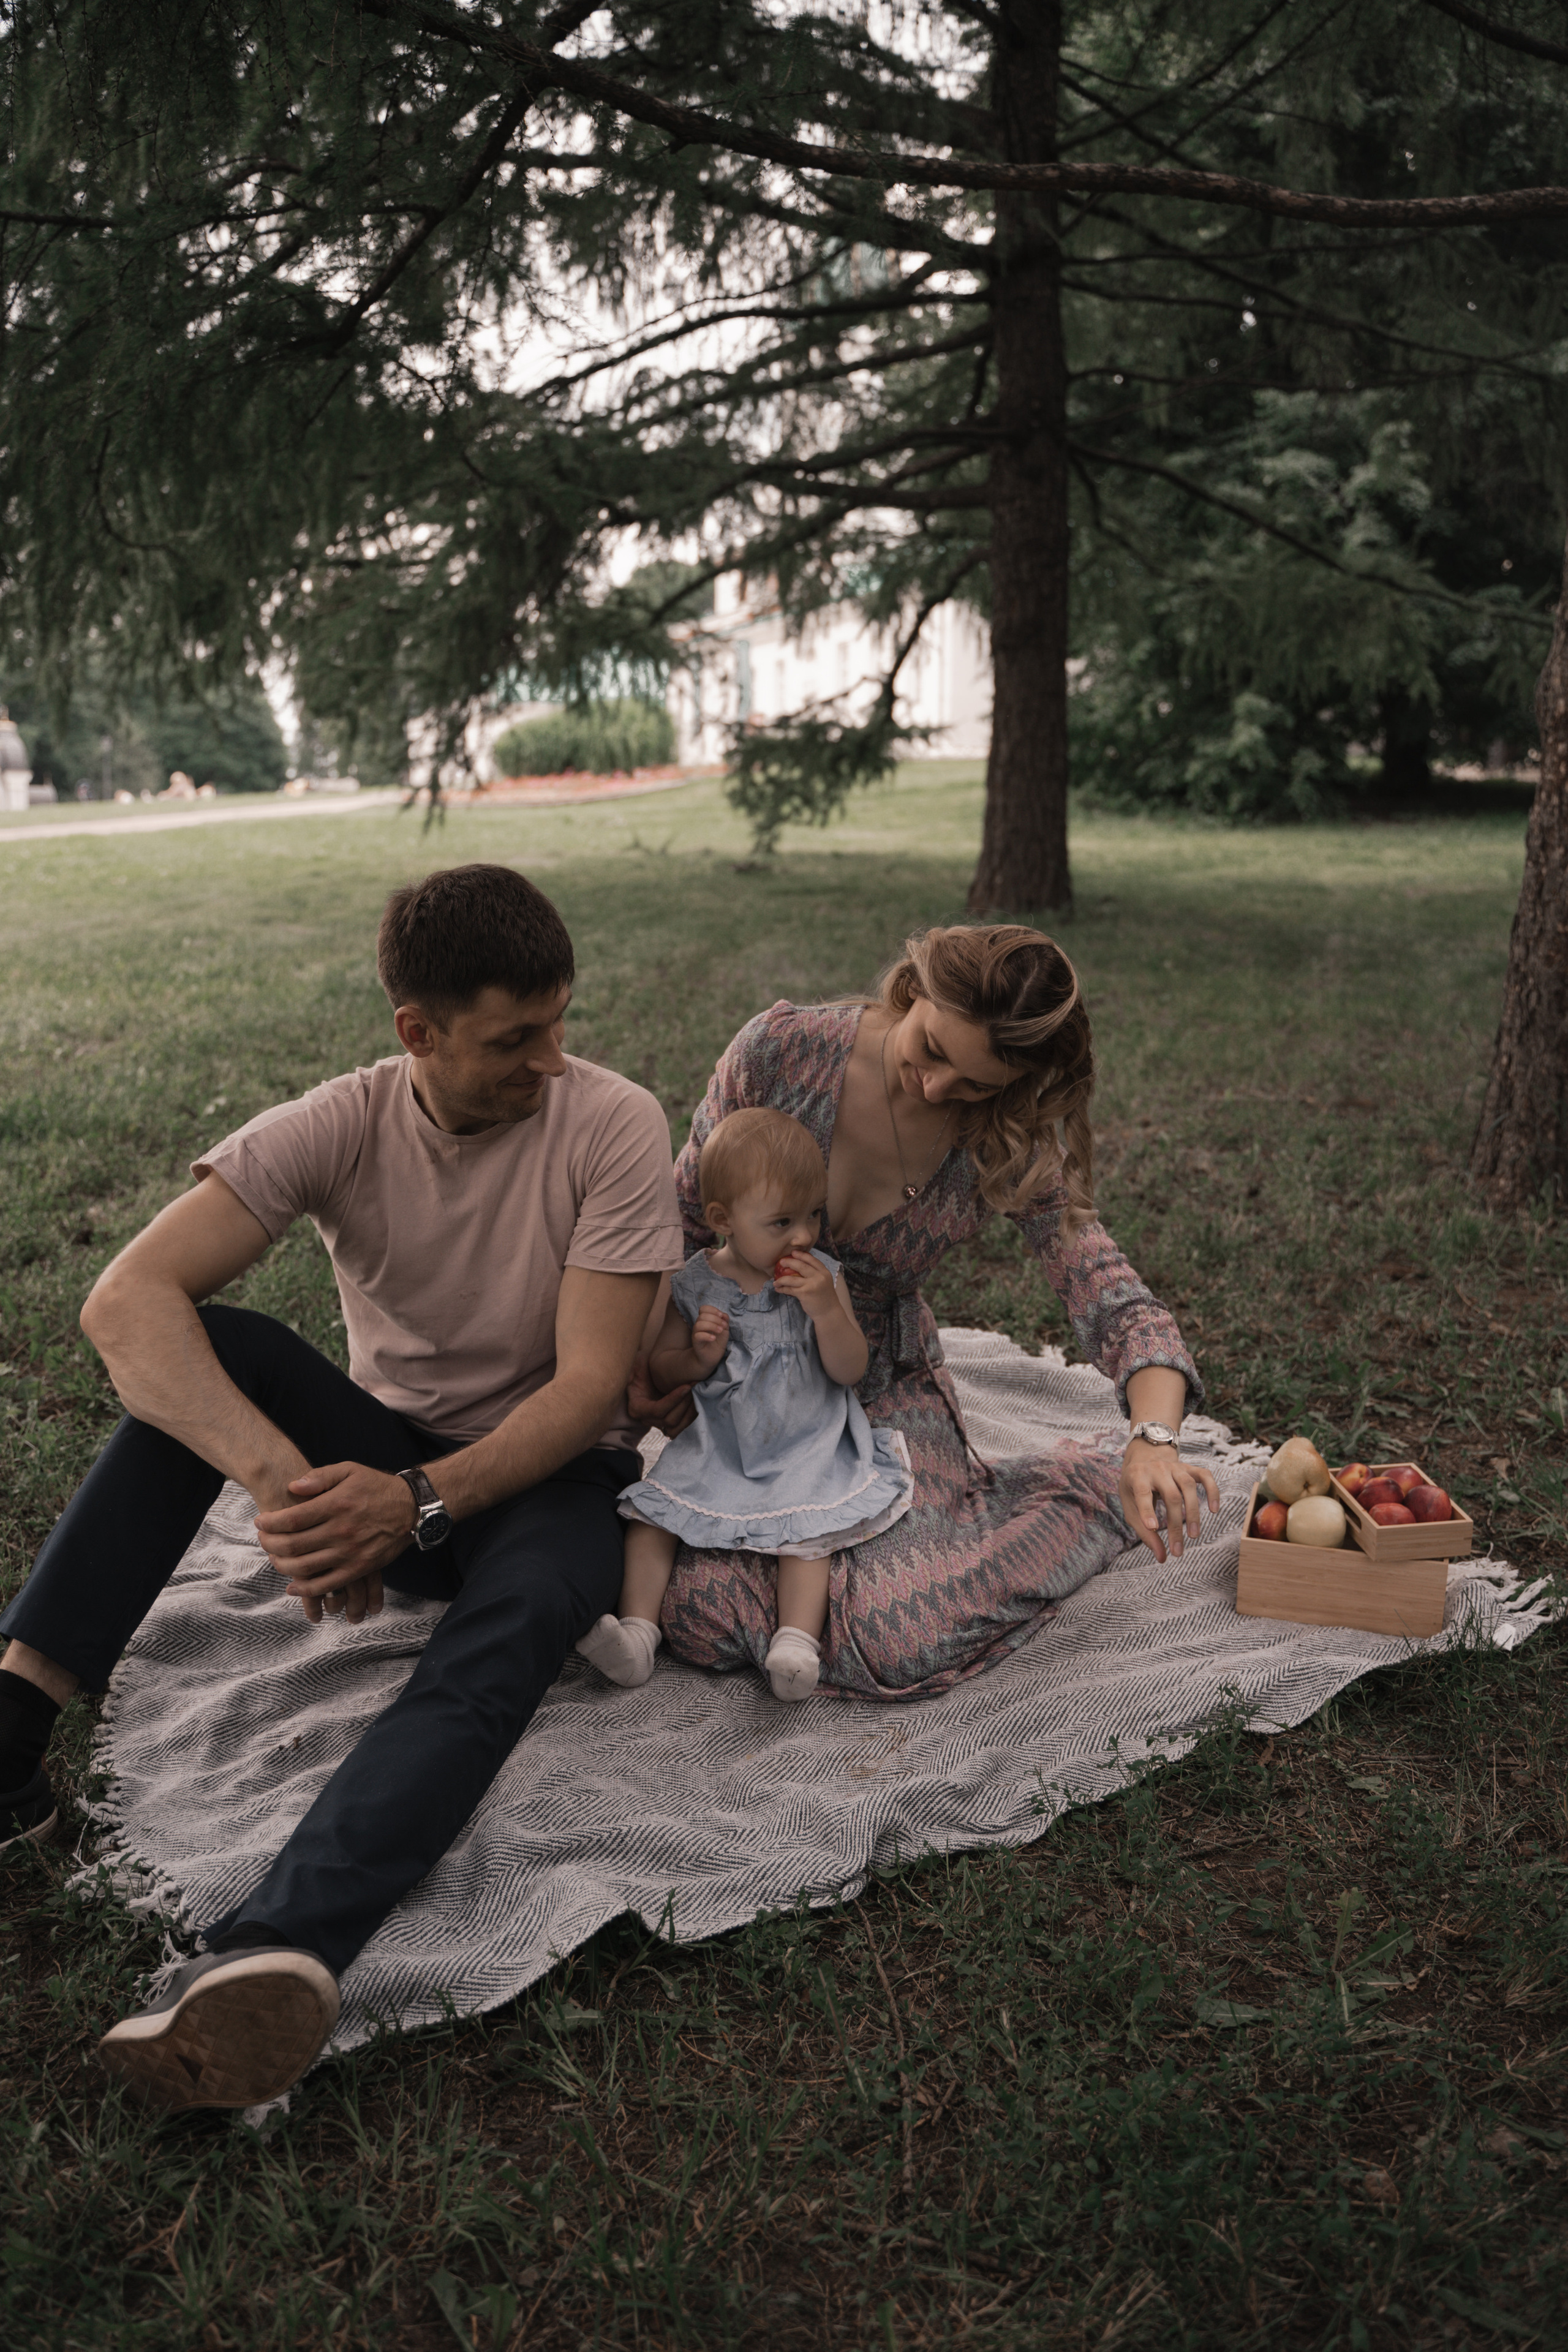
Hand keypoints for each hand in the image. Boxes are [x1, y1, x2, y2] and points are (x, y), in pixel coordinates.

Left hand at [253, 1462, 416, 1623]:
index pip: (292, 1519)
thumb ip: (319, 1476)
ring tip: (274, 1557)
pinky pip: (327, 1585)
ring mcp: (350, 1553)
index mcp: (337, 1504)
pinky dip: (306, 1589)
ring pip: (305, 1567)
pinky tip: (292, 1586)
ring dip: (282, 1565)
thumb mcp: (349, 1470)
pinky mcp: (359, 1568)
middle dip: (269, 1544)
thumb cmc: (376, 1486)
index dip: (270, 1523)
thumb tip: (292, 1486)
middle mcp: (342, 1530)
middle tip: (262, 1539)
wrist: (411, 1508)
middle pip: (293, 1545)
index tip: (260, 1522)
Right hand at [627, 1349, 696, 1436]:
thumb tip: (641, 1362)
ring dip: (691, 1412)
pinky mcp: (671, 1425)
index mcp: (637, 1407)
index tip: (686, 1386)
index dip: (673, 1400)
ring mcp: (660, 1424)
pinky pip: (683, 1429)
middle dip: (685, 1404)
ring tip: (699, 1394)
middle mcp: (648, 1419)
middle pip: (669, 1420)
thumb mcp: (639, 1364)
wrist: (652, 1374)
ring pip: (677, 1428)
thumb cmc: (645, 1367)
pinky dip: (693, 1418)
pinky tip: (700, 1402)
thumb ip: (639, 1365)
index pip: (657, 1410)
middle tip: (696, 1387)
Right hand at [690, 1304, 729, 1374]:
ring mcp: (696, 1334)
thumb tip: (724, 1314)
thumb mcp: (724, 1330)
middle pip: (702, 1316)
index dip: (712, 1310)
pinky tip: (714, 1338)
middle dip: (715, 1319)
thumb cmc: (717, 1342)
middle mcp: (699, 1325)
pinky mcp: (696, 1343)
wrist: (712, 1358)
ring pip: (698, 1324)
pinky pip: (697, 1336)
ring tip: (720, 1331)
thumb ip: (725, 1321)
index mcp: (705, 1320)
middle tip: (723, 1326)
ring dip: (712, 1326)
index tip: (722, 1316)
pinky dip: (707, 1335)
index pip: (703, 1308)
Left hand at [773, 1251, 836, 1318]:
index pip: (812, 1260)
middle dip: (789, 1262)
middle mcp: (818, 1277)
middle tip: (781, 1262)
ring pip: (791, 1278)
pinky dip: (782, 1289)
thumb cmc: (825, 1297)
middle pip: (800, 1266)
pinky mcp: (804, 1293)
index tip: (793, 1252)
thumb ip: (815, 1274)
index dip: (802, 1255)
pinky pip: (790, 1289)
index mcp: (824, 1272)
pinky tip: (778, 1289)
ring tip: (775, 1281)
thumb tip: (799, 1266)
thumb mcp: (824, 1282)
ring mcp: (811, 1285)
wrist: (829, 1312)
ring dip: (781, 1279)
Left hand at [1119, 1440, 1219, 1563]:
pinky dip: (1212, 1491)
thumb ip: (1144, 1532)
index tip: (1153, 1528)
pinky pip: (1205, 1476)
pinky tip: (1214, 1509)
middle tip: (1178, 1550)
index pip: (1142, 1493)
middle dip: (1176, 1524)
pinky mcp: (1189, 1467)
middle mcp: (1157, 1468)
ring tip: (1194, 1536)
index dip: (1147, 1510)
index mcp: (1137, 1476)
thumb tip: (1162, 1557)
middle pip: (1171, 1496)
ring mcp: (1174, 1466)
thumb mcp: (1131, 1507)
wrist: (1144, 1457)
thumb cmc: (1135, 1488)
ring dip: (1193, 1512)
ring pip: (1189, 1486)